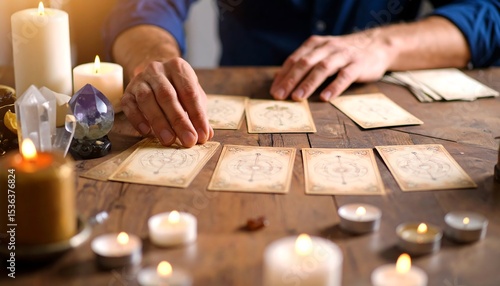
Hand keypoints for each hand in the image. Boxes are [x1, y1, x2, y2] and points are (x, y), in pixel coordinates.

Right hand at [121, 58, 213, 146]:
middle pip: (167, 96)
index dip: (197, 115)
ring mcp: (140, 80)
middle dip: (179, 121)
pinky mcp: (127, 93)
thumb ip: (199, 113)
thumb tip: (206, 135)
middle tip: (188, 141)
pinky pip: (130, 106)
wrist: (153, 75)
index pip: (189, 92)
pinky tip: (147, 132)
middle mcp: (157, 70)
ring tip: (169, 140)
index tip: (202, 135)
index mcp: (178, 67)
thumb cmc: (178, 88)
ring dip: (159, 122)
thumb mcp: (193, 96)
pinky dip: (138, 119)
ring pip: (147, 100)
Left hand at [270, 31, 393, 100]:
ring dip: (309, 83)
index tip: (274, 91)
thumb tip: (277, 78)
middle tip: (280, 95)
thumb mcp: (321, 54)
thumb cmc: (343, 54)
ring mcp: (344, 55)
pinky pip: (345, 76)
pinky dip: (334, 87)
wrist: (376, 45)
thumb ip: (301, 65)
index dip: (283, 75)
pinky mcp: (358, 65)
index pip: (295, 59)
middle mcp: (328, 47)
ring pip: (323, 68)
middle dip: (291, 80)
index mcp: (316, 45)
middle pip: (306, 63)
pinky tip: (325, 98)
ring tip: (298, 98)